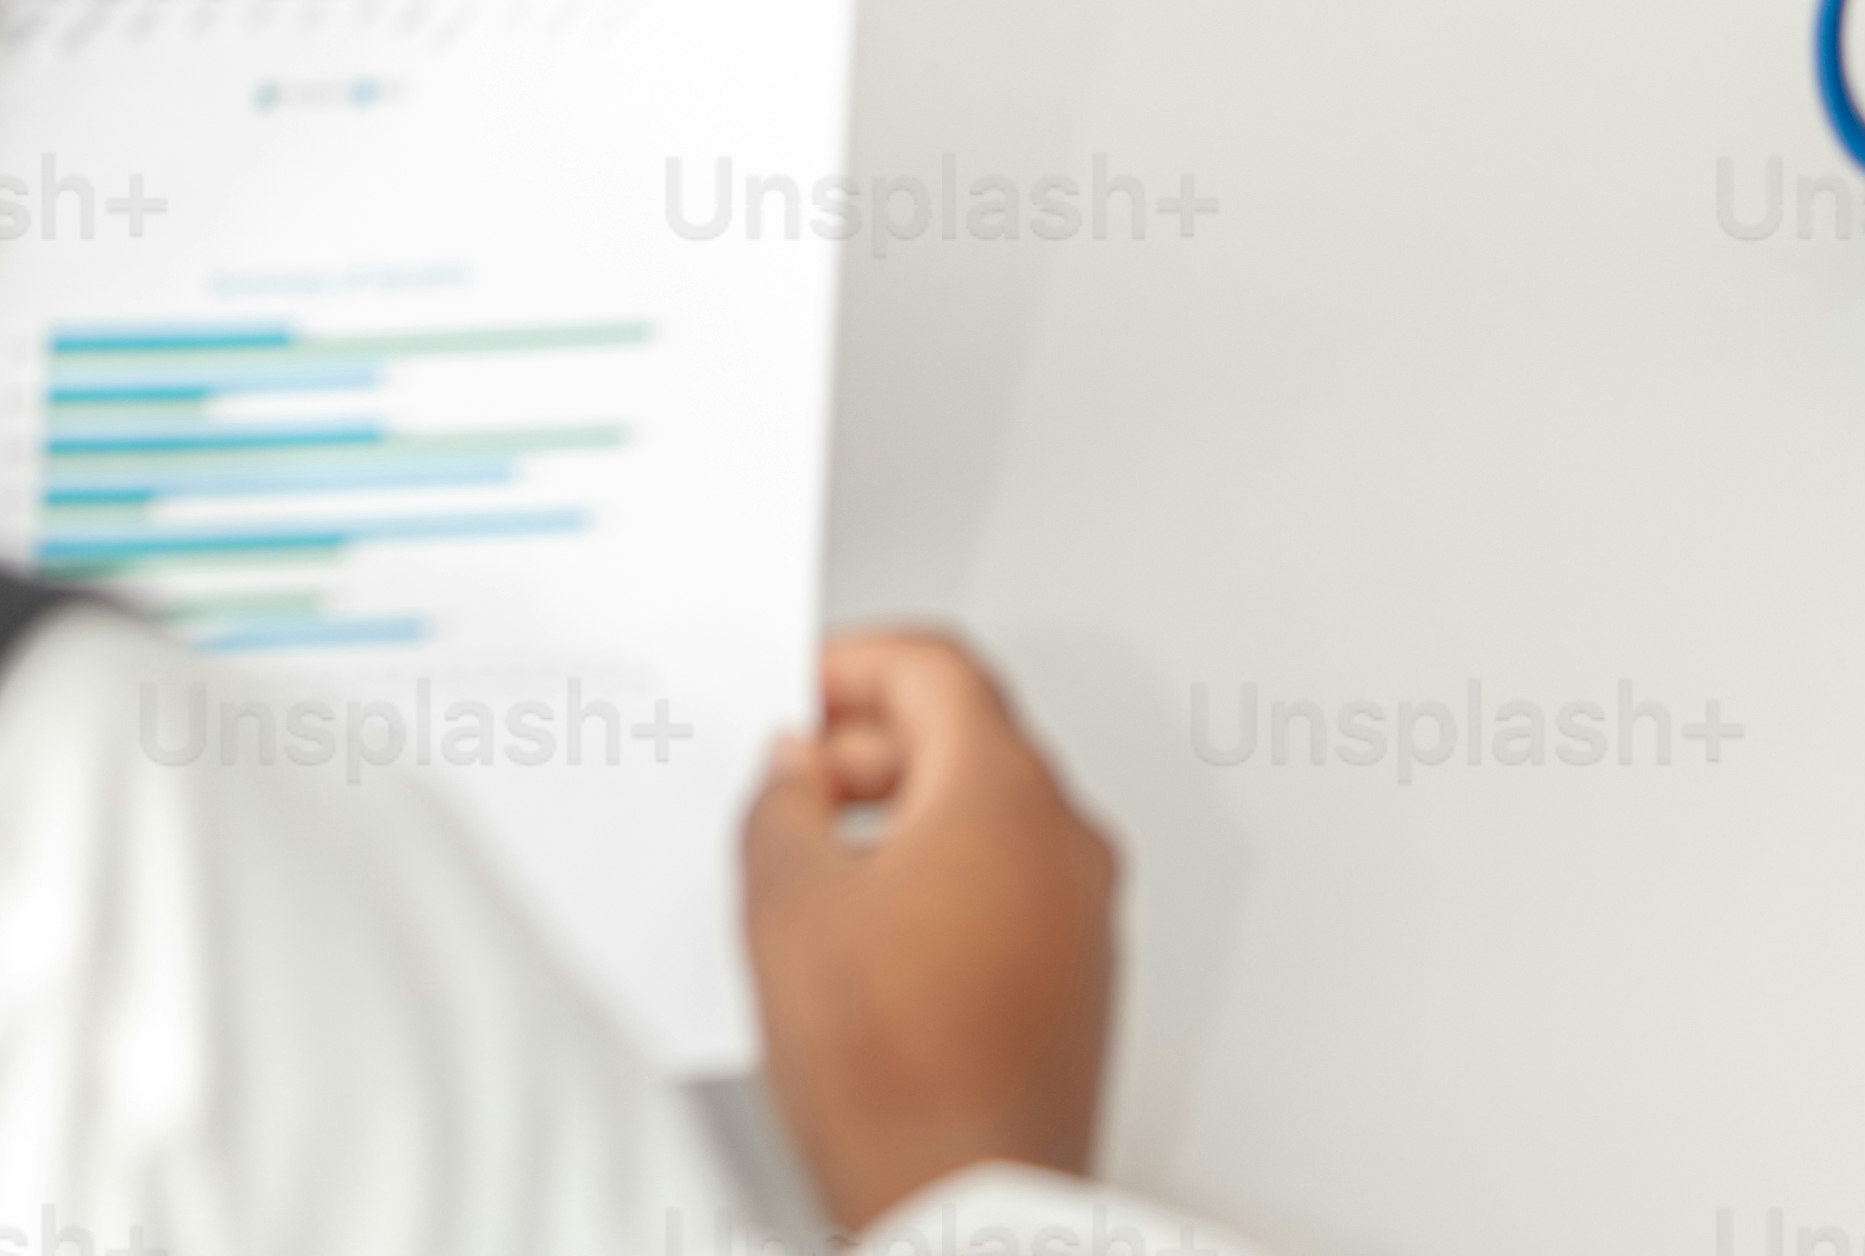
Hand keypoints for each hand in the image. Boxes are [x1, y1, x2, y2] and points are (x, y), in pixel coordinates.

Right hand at [742, 627, 1115, 1224]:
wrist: (969, 1213)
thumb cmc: (898, 1080)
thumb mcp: (787, 911)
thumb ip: (780, 804)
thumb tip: (794, 766)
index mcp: (1006, 793)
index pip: (936, 667)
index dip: (851, 664)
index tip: (799, 693)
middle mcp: (1066, 841)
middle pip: (967, 738)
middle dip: (868, 749)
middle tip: (792, 789)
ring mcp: (1084, 918)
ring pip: (989, 820)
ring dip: (902, 823)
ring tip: (821, 880)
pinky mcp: (1080, 987)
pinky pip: (1010, 894)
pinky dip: (943, 889)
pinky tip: (876, 953)